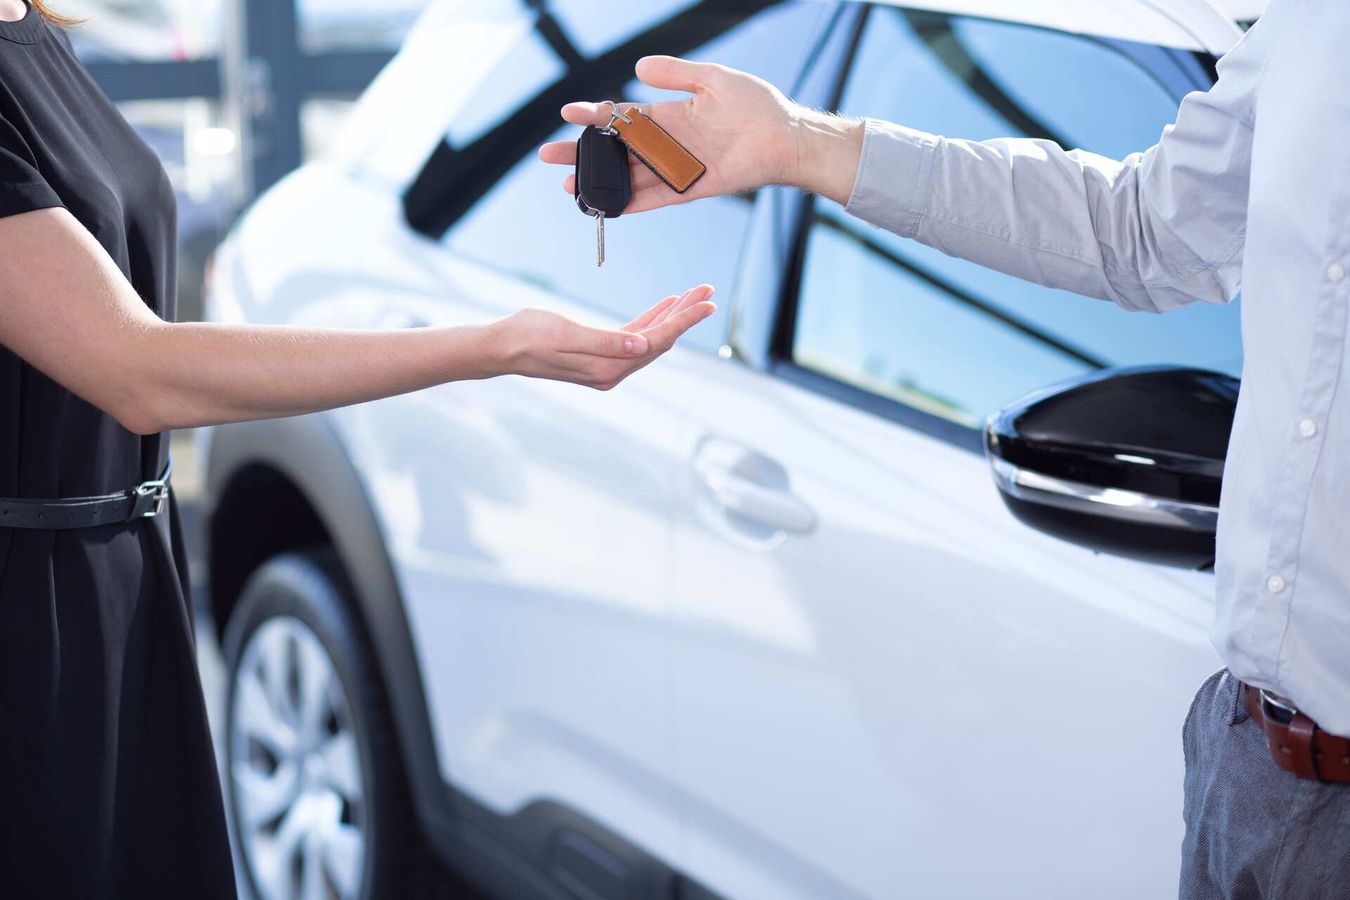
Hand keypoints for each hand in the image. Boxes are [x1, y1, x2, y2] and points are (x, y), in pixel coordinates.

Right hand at [488, 285, 714, 389]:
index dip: (683, 321)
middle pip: (660, 340)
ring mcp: (607, 364)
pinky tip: (664, 306)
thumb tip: (642, 344)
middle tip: (708, 292)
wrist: (501, 347)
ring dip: (672, 316)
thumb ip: (605, 341)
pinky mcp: (599, 354)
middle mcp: (612, 370)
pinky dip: (652, 320)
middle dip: (685, 315)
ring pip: (651, 337)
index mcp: (607, 368)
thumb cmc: (528, 336)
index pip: (656, 341)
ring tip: (693, 295)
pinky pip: (635, 337)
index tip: (706, 303)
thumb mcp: (565, 334)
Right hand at [538, 56, 862, 211]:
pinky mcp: (692, 190)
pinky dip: (631, 204)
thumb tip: (639, 66)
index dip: (594, 115)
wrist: (786, 136)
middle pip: (616, 152)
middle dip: (583, 154)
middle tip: (550, 156)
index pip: (622, 116)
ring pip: (628, 178)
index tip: (567, 113)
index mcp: (669, 116)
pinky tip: (607, 207)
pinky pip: (655, 199)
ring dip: (599, 182)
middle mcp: (668, 145)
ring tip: (568, 186)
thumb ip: (676, 74)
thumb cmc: (756, 105)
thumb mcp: (713, 78)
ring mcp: (678, 169)